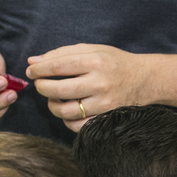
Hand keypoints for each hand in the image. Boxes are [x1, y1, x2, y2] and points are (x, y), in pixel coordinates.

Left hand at [26, 44, 150, 131]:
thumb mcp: (93, 50)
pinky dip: (67, 121)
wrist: (145, 80)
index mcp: (95, 61)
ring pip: (66, 111)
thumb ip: (63, 53)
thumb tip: (33, 61)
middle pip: (59, 89)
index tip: (31, 71)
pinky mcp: (106, 118)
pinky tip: (67, 112)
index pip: (59, 66)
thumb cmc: (115, 63)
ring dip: (52, 106)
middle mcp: (100, 83)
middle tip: (40, 84)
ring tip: (53, 98)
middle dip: (42, 87)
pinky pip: (78, 126)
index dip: (40, 69)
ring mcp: (104, 103)